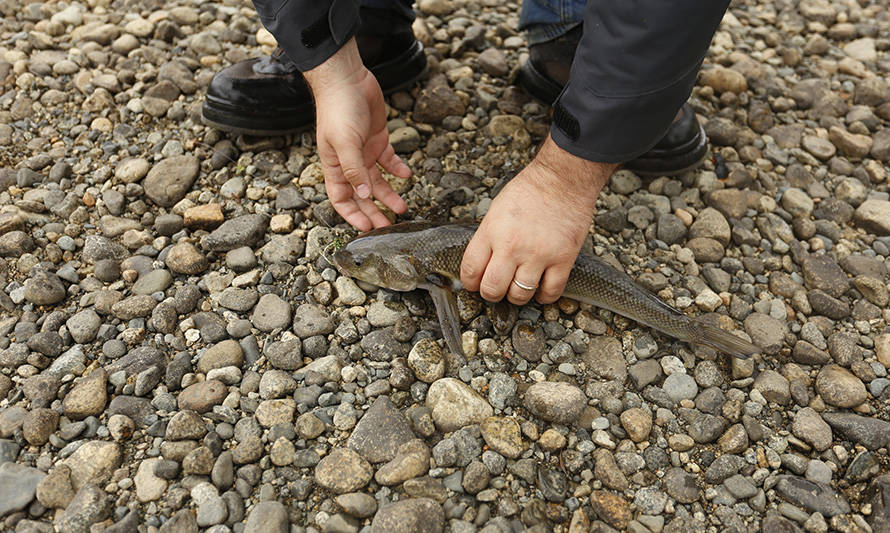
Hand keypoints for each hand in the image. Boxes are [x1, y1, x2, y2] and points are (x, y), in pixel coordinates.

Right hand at [304, 38, 408, 230]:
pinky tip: (407, 177)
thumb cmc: (339, 109)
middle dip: (374, 212)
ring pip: (378, 182)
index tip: (366, 230)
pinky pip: (389, 160)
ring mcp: (364, 152)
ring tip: (403, 208)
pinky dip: (398, 169)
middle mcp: (349, 163)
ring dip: (389, 195)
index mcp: (334, 166)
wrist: (348, 79)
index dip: (352, 215)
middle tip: (389, 227)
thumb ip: (354, 169)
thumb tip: (364, 195)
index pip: (341, 199)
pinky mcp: (377, 140)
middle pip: (362, 195)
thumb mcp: (345, 142)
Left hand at [461, 135, 617, 304]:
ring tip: (518, 288)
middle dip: (490, 294)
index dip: (469, 283)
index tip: (474, 284)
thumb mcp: (496, 210)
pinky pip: (551, 292)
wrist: (563, 178)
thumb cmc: (529, 190)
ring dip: (516, 296)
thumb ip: (488, 238)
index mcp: (492, 231)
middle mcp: (512, 246)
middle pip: (492, 289)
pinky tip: (540, 289)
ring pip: (520, 295)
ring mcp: (538, 254)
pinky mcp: (563, 259)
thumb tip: (482, 264)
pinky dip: (544, 297)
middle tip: (495, 289)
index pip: (470, 270)